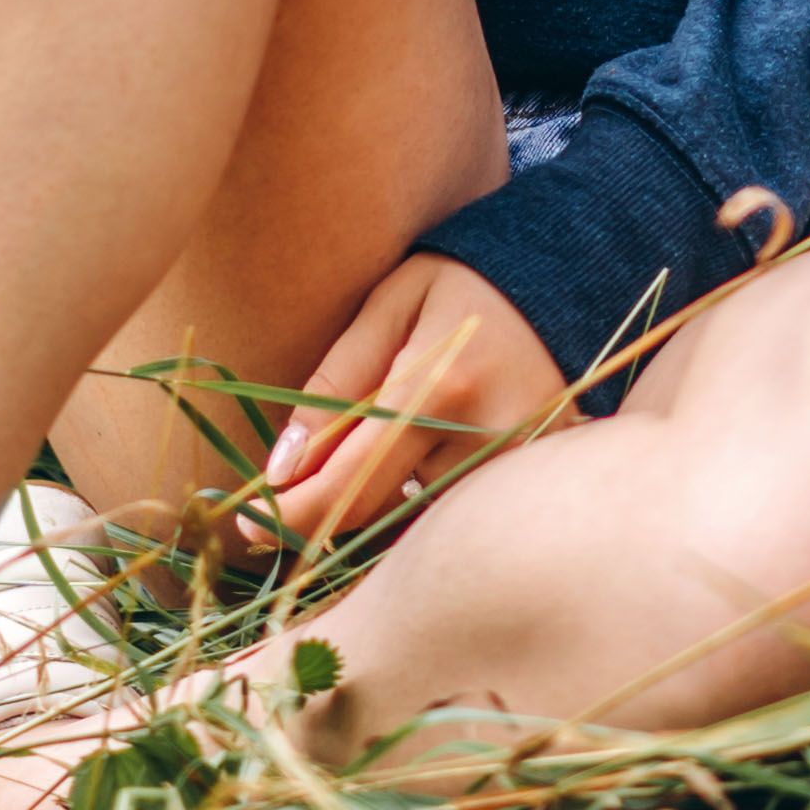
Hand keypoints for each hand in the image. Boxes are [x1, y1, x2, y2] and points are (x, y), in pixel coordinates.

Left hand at [261, 252, 565, 541]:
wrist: (564, 281)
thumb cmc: (461, 284)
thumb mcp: (389, 307)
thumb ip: (335, 383)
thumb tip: (281, 470)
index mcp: (440, 389)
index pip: (348, 482)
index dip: (289, 516)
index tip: (246, 528)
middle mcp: (486, 440)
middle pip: (379, 513)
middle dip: (323, 514)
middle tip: (280, 508)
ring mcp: (517, 470)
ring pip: (416, 521)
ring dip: (377, 505)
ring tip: (366, 461)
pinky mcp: (535, 484)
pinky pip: (456, 515)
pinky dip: (422, 503)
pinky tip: (415, 467)